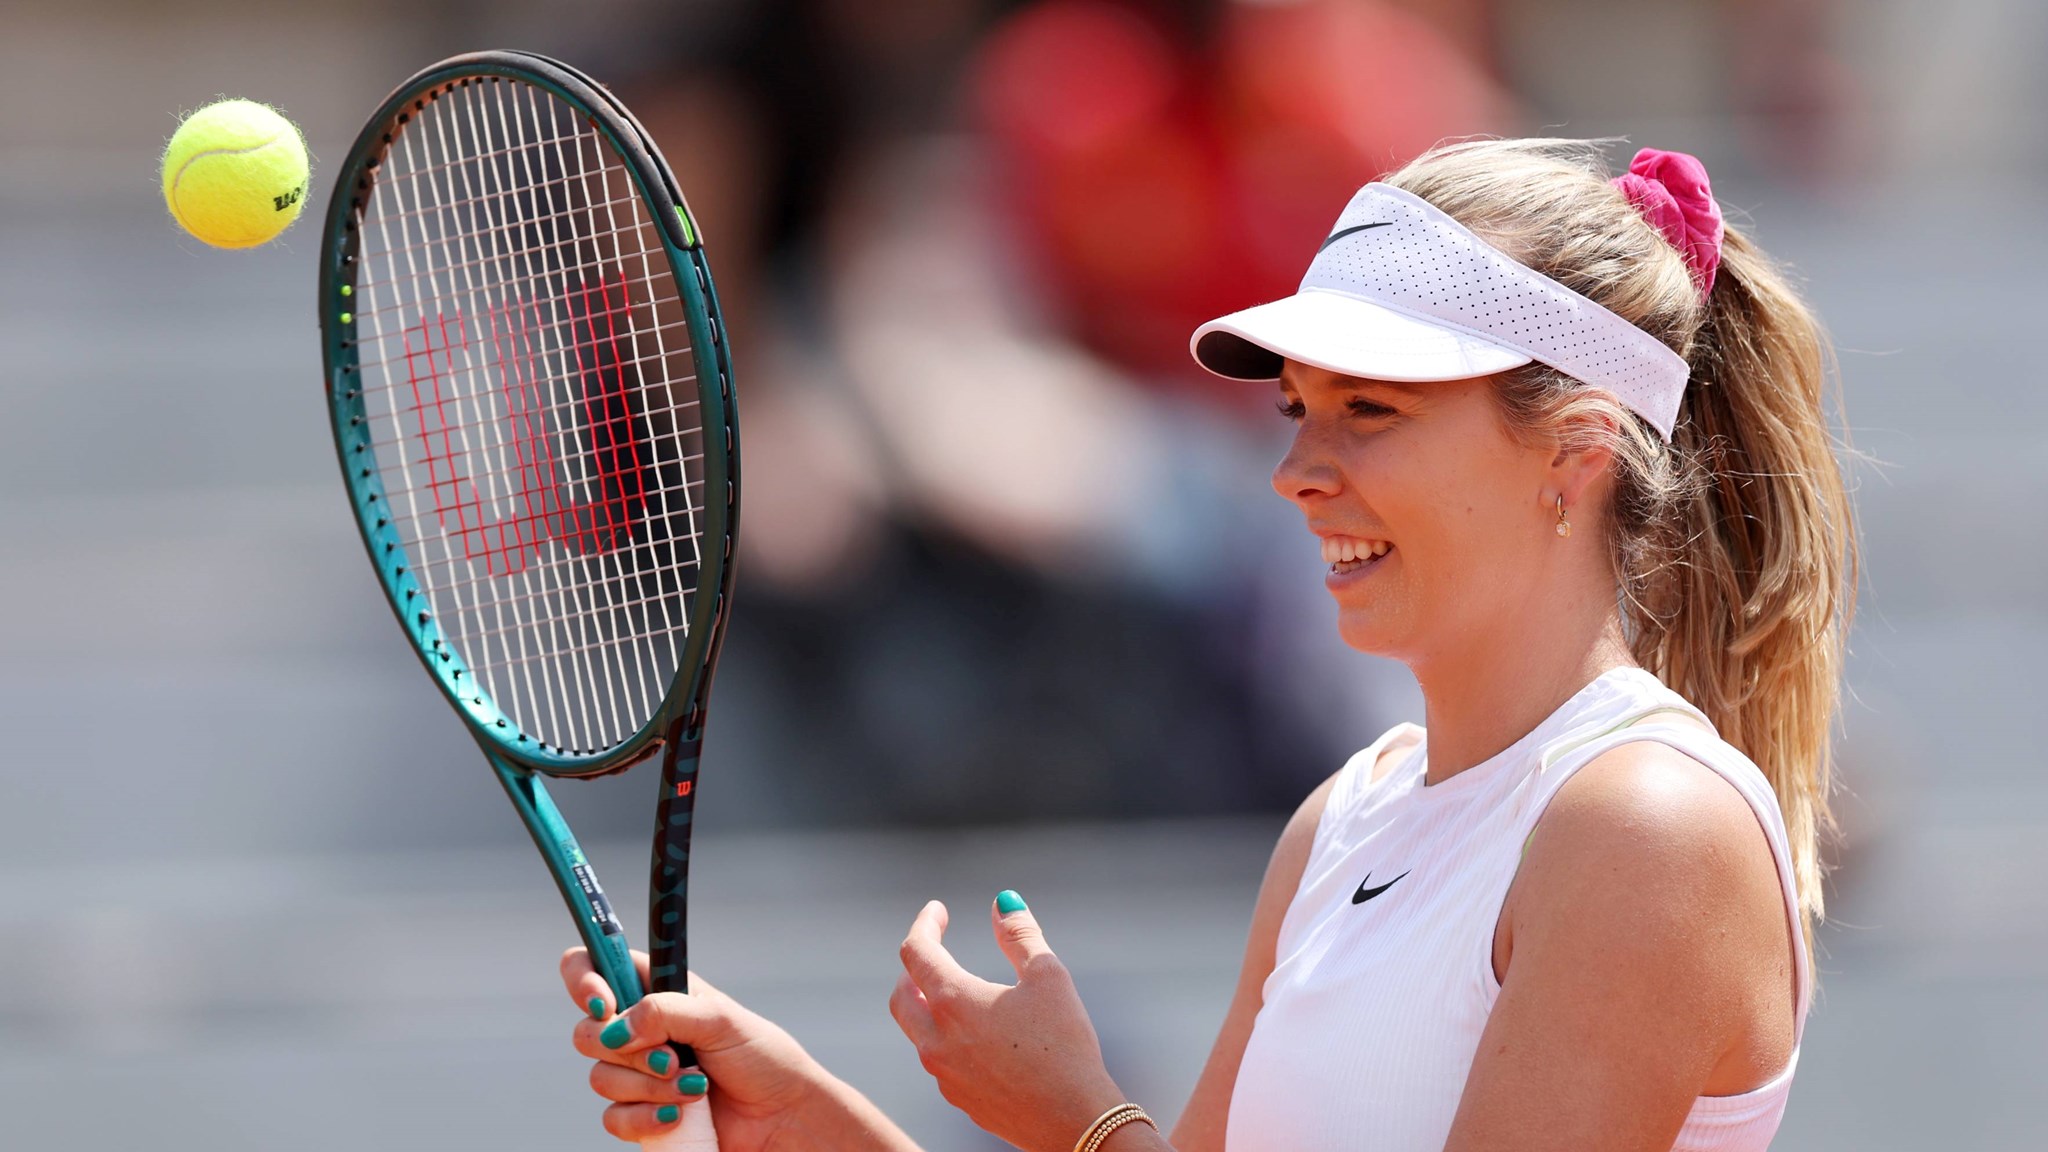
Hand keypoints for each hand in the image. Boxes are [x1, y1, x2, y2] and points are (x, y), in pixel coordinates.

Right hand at [564, 948, 910, 1149]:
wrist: (781, 1117)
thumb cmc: (761, 1057)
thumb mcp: (720, 1019)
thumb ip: (665, 1011)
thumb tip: (617, 1026)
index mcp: (656, 990)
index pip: (596, 965)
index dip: (584, 980)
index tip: (603, 1005)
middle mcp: (640, 1029)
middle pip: (587, 1032)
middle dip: (628, 1050)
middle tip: (672, 1058)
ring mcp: (639, 1074)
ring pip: (601, 1078)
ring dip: (649, 1086)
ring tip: (695, 1087)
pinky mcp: (642, 1114)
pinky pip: (615, 1118)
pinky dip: (646, 1118)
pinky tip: (680, 1116)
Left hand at [890, 894, 1126, 1151]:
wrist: (1073, 1120)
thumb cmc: (1065, 1044)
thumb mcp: (1048, 975)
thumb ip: (1019, 933)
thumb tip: (1002, 902)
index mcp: (953, 1001)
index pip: (916, 951)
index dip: (925, 924)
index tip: (938, 911)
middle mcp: (936, 1039)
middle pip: (901, 995)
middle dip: (913, 967)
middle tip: (935, 951)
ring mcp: (943, 1074)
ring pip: (917, 1031)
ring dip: (927, 1005)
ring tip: (958, 992)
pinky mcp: (957, 1098)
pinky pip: (937, 1060)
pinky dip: (945, 1037)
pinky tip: (978, 1036)